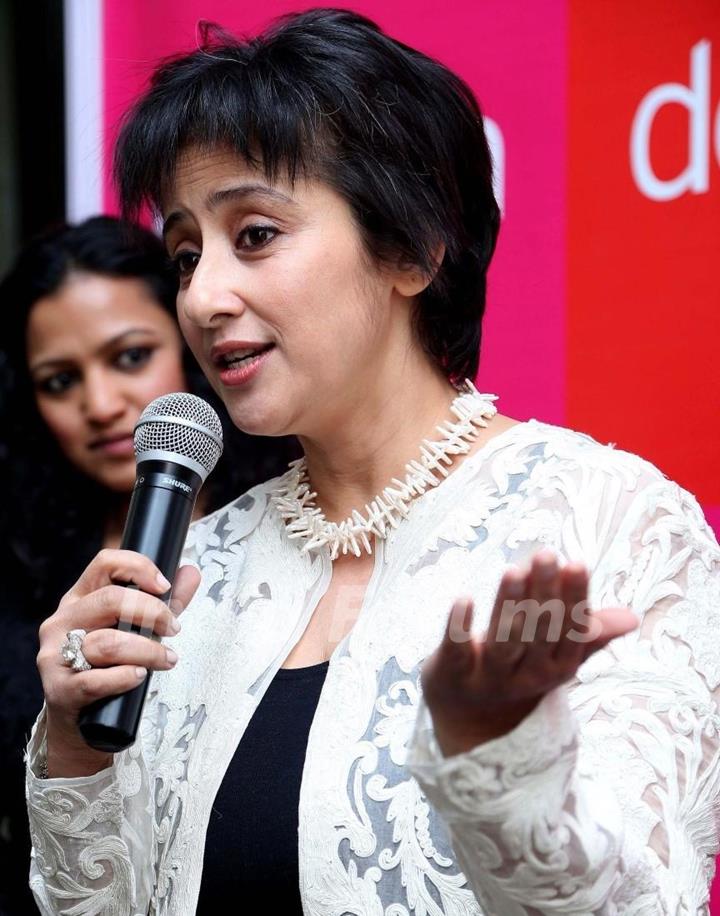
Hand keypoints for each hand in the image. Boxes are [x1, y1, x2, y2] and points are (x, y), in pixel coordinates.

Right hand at [37, 549, 199, 775]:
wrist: (83, 721)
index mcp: (80, 597)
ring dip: (148, 651)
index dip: (138, 567)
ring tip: (168, 660)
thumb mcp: (138, 628)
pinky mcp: (59, 688)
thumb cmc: (111, 665)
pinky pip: (95, 680)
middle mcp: (62, 620)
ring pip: (107, 642)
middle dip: (153, 613)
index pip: (104, 564)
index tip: (165, 586)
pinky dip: (124, 677)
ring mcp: (55, 654)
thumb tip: (191, 572)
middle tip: (174, 629)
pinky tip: (139, 677)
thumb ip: (166, 602)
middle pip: (109, 599)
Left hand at [421, 549, 637, 756]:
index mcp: (559, 667)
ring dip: (508, 605)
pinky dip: (460, 626)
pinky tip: (464, 599)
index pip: (572, 631)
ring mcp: (491, 678)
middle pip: (539, 632)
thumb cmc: (521, 667)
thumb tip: (632, 618)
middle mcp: (529, 676)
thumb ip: (589, 634)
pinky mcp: (455, 674)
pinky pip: (458, 651)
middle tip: (545, 555)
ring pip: (504, 642)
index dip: (574, 598)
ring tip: (513, 570)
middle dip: (543, 592)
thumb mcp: (557, 654)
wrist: (470, 715)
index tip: (576, 563)